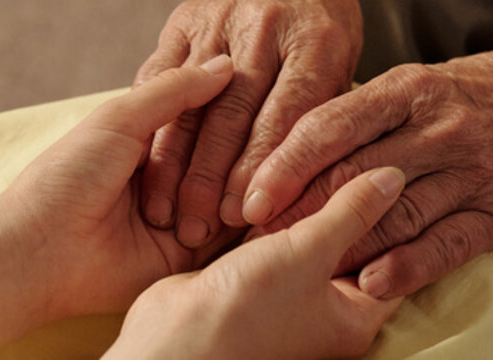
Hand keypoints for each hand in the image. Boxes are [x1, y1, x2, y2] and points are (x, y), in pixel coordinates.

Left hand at [0, 55, 239, 317]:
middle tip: (242, 155)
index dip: (229, 110)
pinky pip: (228, 239)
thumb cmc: (68, 179)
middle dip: (233, 155)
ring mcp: (181, 217)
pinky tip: (252, 210)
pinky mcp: (186, 257)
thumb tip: (225, 65)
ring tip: (240, 188)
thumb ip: (173, 91)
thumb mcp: (119, 120)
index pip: (206, 118)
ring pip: (233, 195)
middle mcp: (168, 176)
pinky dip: (242, 224)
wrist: (43, 250)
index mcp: (148, 140)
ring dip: (238, 189)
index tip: (250, 102)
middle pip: (224, 157)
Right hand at [105, 168, 406, 359]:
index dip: (397, 213)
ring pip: (310, 238)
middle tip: (354, 152)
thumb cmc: (247, 312)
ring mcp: (287, 297)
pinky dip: (274, 213)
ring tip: (312, 157)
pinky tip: (273, 178)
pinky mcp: (251, 281)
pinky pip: (275, 240)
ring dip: (306, 204)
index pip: (395, 258)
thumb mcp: (309, 252)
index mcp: (355, 317)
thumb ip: (351, 212)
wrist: (173, 342)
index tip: (394, 166)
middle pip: (353, 245)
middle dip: (349, 202)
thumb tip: (394, 177)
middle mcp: (325, 311)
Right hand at [136, 0, 362, 248]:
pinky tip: (149, 169)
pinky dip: (153, 128)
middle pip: (232, 115)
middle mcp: (264, 27)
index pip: (285, 117)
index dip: (264, 169)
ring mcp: (218, 21)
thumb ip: (322, 118)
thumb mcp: (343, 65)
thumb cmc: (322, 26)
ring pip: (189, 102)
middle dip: (213, 179)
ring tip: (170, 212)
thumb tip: (300, 188)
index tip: (249, 214)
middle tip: (201, 226)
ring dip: (176, 164)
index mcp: (316, 41)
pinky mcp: (182, 21)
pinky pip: (159, 79)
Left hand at [240, 51, 492, 298]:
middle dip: (300, 212)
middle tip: (260, 239)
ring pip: (393, 216)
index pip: (331, 128)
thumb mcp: (405, 88)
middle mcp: (439, 130)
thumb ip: (352, 120)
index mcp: (407, 91)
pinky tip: (371, 281)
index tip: (249, 199)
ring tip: (300, 267)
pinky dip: (405, 267)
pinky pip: (444, 244)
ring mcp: (472, 173)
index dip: (285, 166)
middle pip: (354, 176)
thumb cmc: (459, 98)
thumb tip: (280, 160)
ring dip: (341, 246)